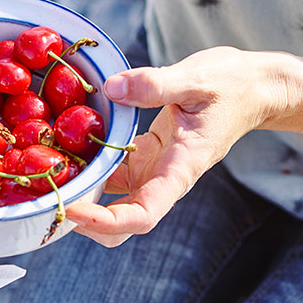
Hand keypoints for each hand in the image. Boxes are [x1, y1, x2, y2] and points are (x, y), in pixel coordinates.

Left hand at [66, 46, 302, 246]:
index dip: (105, 222)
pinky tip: (66, 157)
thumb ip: (155, 85)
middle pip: (122, 226)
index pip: (142, 216)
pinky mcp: (141, 162)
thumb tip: (112, 89)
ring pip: (112, 206)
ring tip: (51, 182)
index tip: (74, 211)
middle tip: (54, 203)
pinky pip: (109, 178)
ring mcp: (150, 175)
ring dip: (83, 200)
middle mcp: (161, 183)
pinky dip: (88, 174)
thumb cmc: (233, 86)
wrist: (251, 90)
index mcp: (179, 173)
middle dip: (87, 224)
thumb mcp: (198, 77)